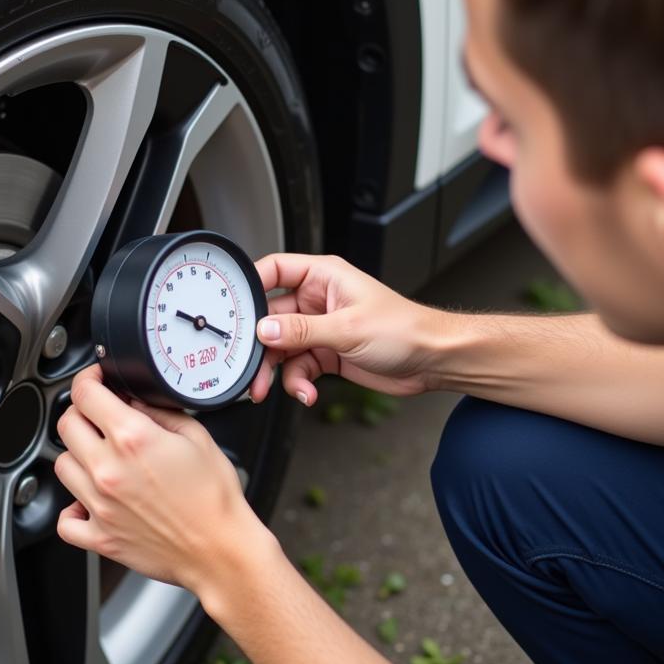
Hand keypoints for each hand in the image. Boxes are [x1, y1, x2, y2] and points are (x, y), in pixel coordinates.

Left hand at [54, 365, 273, 594]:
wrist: (220, 550)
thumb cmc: (215, 498)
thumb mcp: (196, 436)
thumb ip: (159, 411)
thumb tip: (134, 401)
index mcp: (133, 438)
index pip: (86, 394)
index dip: (87, 378)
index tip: (94, 379)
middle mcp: (109, 469)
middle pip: (66, 425)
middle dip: (81, 411)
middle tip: (99, 415)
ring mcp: (100, 505)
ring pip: (61, 465)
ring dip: (77, 454)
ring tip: (100, 456)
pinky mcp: (100, 537)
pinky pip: (66, 520)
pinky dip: (72, 508)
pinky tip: (88, 500)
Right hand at [249, 253, 443, 405]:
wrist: (433, 361)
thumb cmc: (405, 329)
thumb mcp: (347, 328)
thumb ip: (300, 330)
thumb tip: (263, 330)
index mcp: (322, 276)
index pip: (272, 271)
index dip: (248, 286)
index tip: (230, 309)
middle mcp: (317, 299)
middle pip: (270, 317)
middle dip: (258, 344)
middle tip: (247, 364)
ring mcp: (319, 328)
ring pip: (280, 347)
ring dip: (273, 370)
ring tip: (269, 389)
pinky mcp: (325, 353)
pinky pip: (297, 367)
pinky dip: (297, 382)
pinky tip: (307, 392)